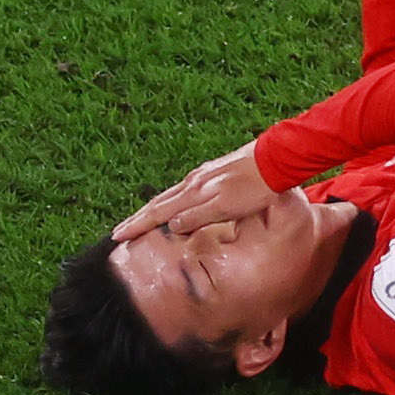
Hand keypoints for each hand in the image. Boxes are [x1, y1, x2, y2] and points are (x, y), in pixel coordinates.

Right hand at [113, 141, 284, 241]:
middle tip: (120, 230)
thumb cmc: (256, 187)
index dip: (138, 225)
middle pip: (159, 202)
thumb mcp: (227, 207)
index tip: (118, 235)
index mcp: (195, 192)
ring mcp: (203, 175)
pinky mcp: (214, 171)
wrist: (276, 159)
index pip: (158, 212)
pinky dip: (170, 200)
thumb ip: (197, 216)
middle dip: (138, 218)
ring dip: (152, 209)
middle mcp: (194, 182)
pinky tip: (173, 201)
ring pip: (170, 195)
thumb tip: (170, 225)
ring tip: (139, 219)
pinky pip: (183, 189)